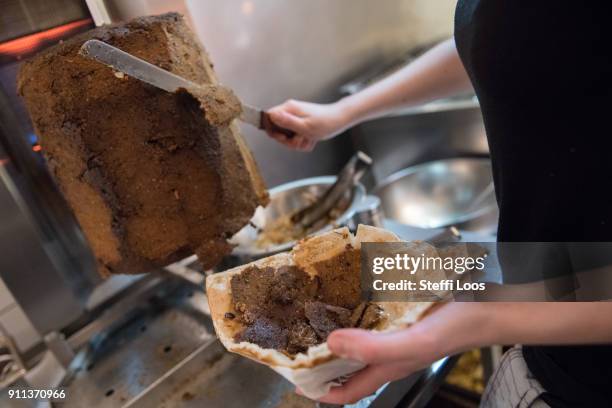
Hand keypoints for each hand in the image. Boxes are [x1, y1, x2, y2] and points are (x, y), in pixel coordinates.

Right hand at [265, 99, 351, 150]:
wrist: (339, 120)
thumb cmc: (326, 122)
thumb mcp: (305, 126)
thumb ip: (287, 122)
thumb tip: (271, 116)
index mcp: (288, 108)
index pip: (268, 118)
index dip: (273, 130)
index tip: (284, 137)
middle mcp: (290, 112)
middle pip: (277, 130)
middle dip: (287, 140)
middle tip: (299, 140)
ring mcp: (294, 118)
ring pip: (286, 136)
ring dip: (296, 142)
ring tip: (308, 139)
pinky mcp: (299, 124)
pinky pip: (295, 137)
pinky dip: (302, 141)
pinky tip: (311, 139)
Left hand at [304, 303, 490, 403]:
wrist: (482, 307)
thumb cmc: (451, 330)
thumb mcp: (411, 343)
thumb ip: (373, 348)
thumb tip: (331, 345)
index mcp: (385, 368)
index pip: (345, 393)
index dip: (318, 392)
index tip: (293, 380)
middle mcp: (384, 353)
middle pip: (345, 367)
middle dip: (319, 361)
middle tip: (293, 343)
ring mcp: (391, 334)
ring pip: (354, 342)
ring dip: (333, 334)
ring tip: (310, 318)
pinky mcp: (397, 315)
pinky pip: (367, 318)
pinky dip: (352, 312)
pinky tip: (344, 296)